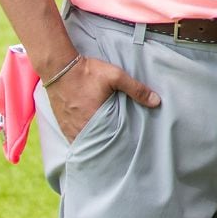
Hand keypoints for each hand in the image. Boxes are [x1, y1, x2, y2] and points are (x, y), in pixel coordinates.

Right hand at [45, 55, 159, 141]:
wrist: (60, 67)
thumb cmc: (88, 72)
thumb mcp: (116, 76)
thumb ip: (136, 89)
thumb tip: (156, 101)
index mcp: (93, 121)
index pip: (108, 142)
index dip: (118, 145)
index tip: (127, 148)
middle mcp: (78, 129)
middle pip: (96, 145)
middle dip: (106, 147)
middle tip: (118, 150)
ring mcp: (68, 128)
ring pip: (83, 144)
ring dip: (94, 144)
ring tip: (106, 145)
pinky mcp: (61, 124)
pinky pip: (73, 138)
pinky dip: (82, 139)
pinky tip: (91, 137)